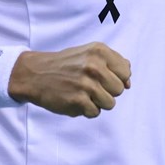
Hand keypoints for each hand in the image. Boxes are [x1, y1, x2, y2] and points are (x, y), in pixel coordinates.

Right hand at [8, 42, 130, 116]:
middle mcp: (94, 66)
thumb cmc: (66, 64)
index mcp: (99, 52)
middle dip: (107, 91)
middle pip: (119, 90)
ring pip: (110, 104)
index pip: (126, 72)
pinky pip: (95, 113)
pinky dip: (86, 110)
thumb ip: (113, 64)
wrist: (35, 74)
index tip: (103, 77)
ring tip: (82, 93)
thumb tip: (129, 83)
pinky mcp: (77, 101)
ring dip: (97, 102)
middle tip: (90, 86)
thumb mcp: (90, 54)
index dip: (117, 78)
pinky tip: (74, 99)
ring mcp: (86, 84)